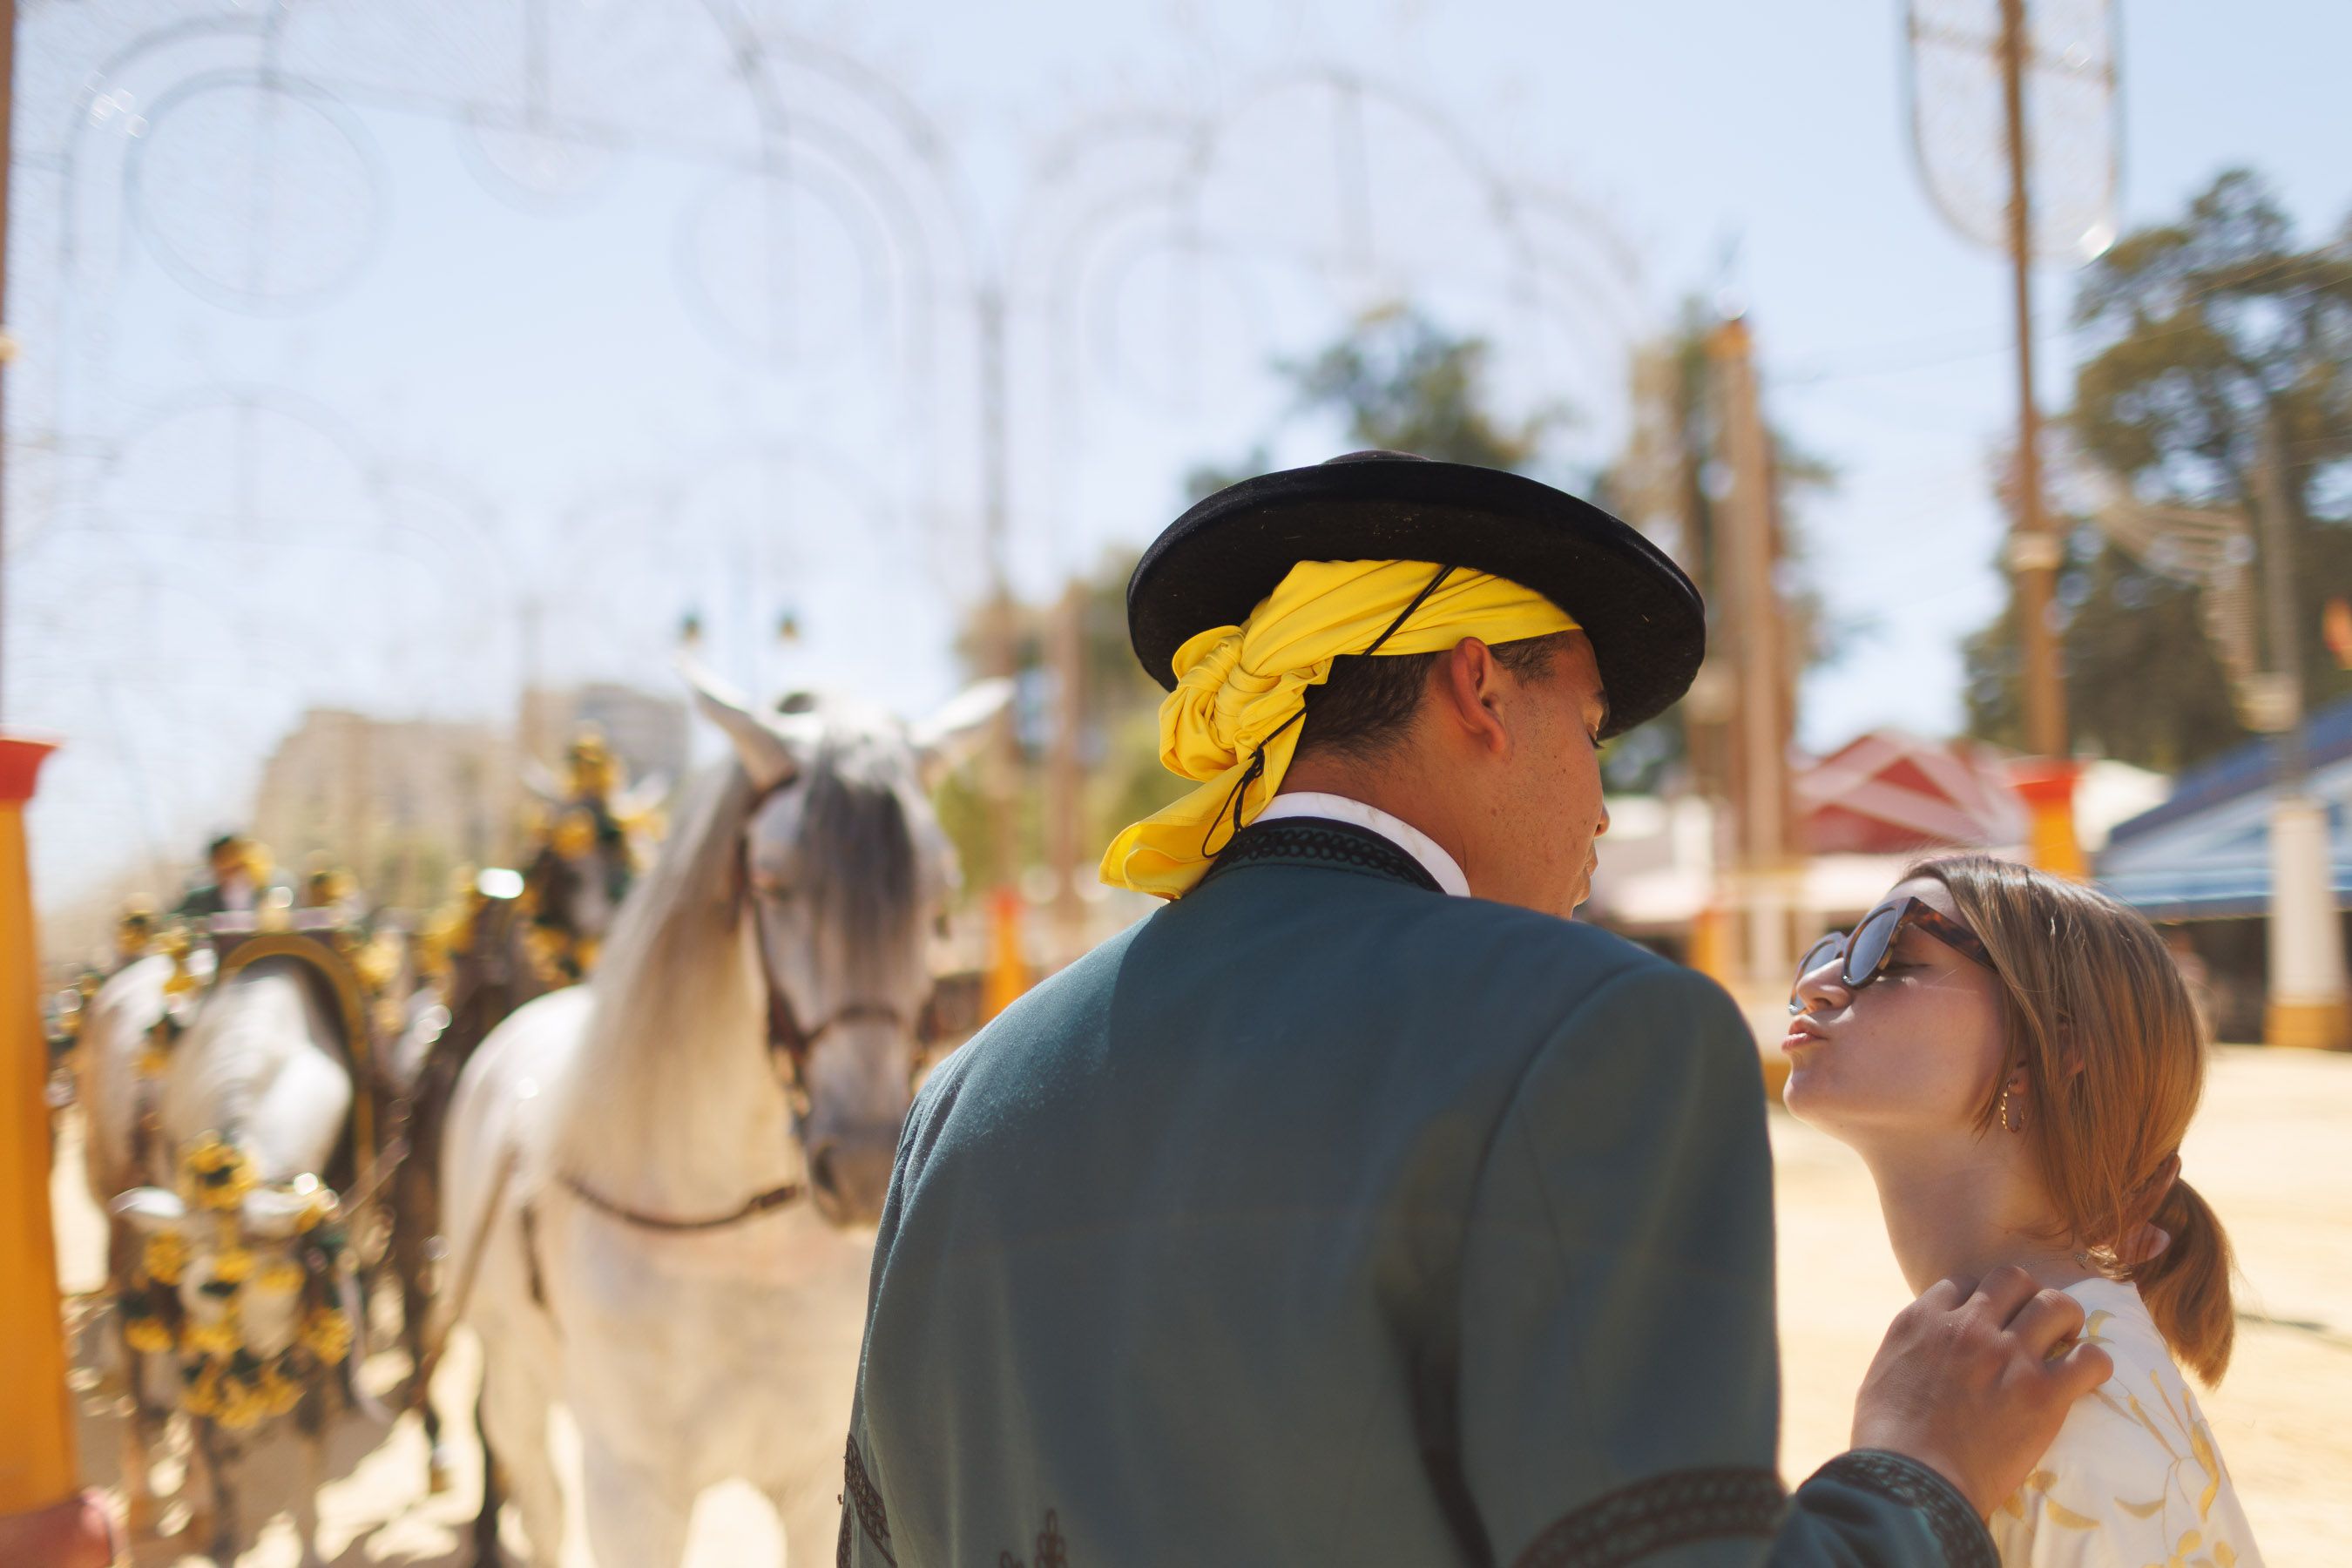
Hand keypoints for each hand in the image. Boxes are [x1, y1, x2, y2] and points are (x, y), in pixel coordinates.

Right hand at [1849, 1266, 2114, 1517]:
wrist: (1915, 1484)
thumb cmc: (1887, 1440)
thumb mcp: (1883, 1375)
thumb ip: (1910, 1350)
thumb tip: (1925, 1351)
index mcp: (1923, 1320)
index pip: (1964, 1283)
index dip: (1980, 1298)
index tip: (1987, 1320)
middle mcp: (1968, 1327)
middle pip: (2012, 1279)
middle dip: (2026, 1296)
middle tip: (2032, 1324)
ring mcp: (2009, 1356)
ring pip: (2056, 1305)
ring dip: (2065, 1319)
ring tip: (2067, 1340)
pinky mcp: (2043, 1393)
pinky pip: (2090, 1359)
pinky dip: (2094, 1364)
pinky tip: (2086, 1377)